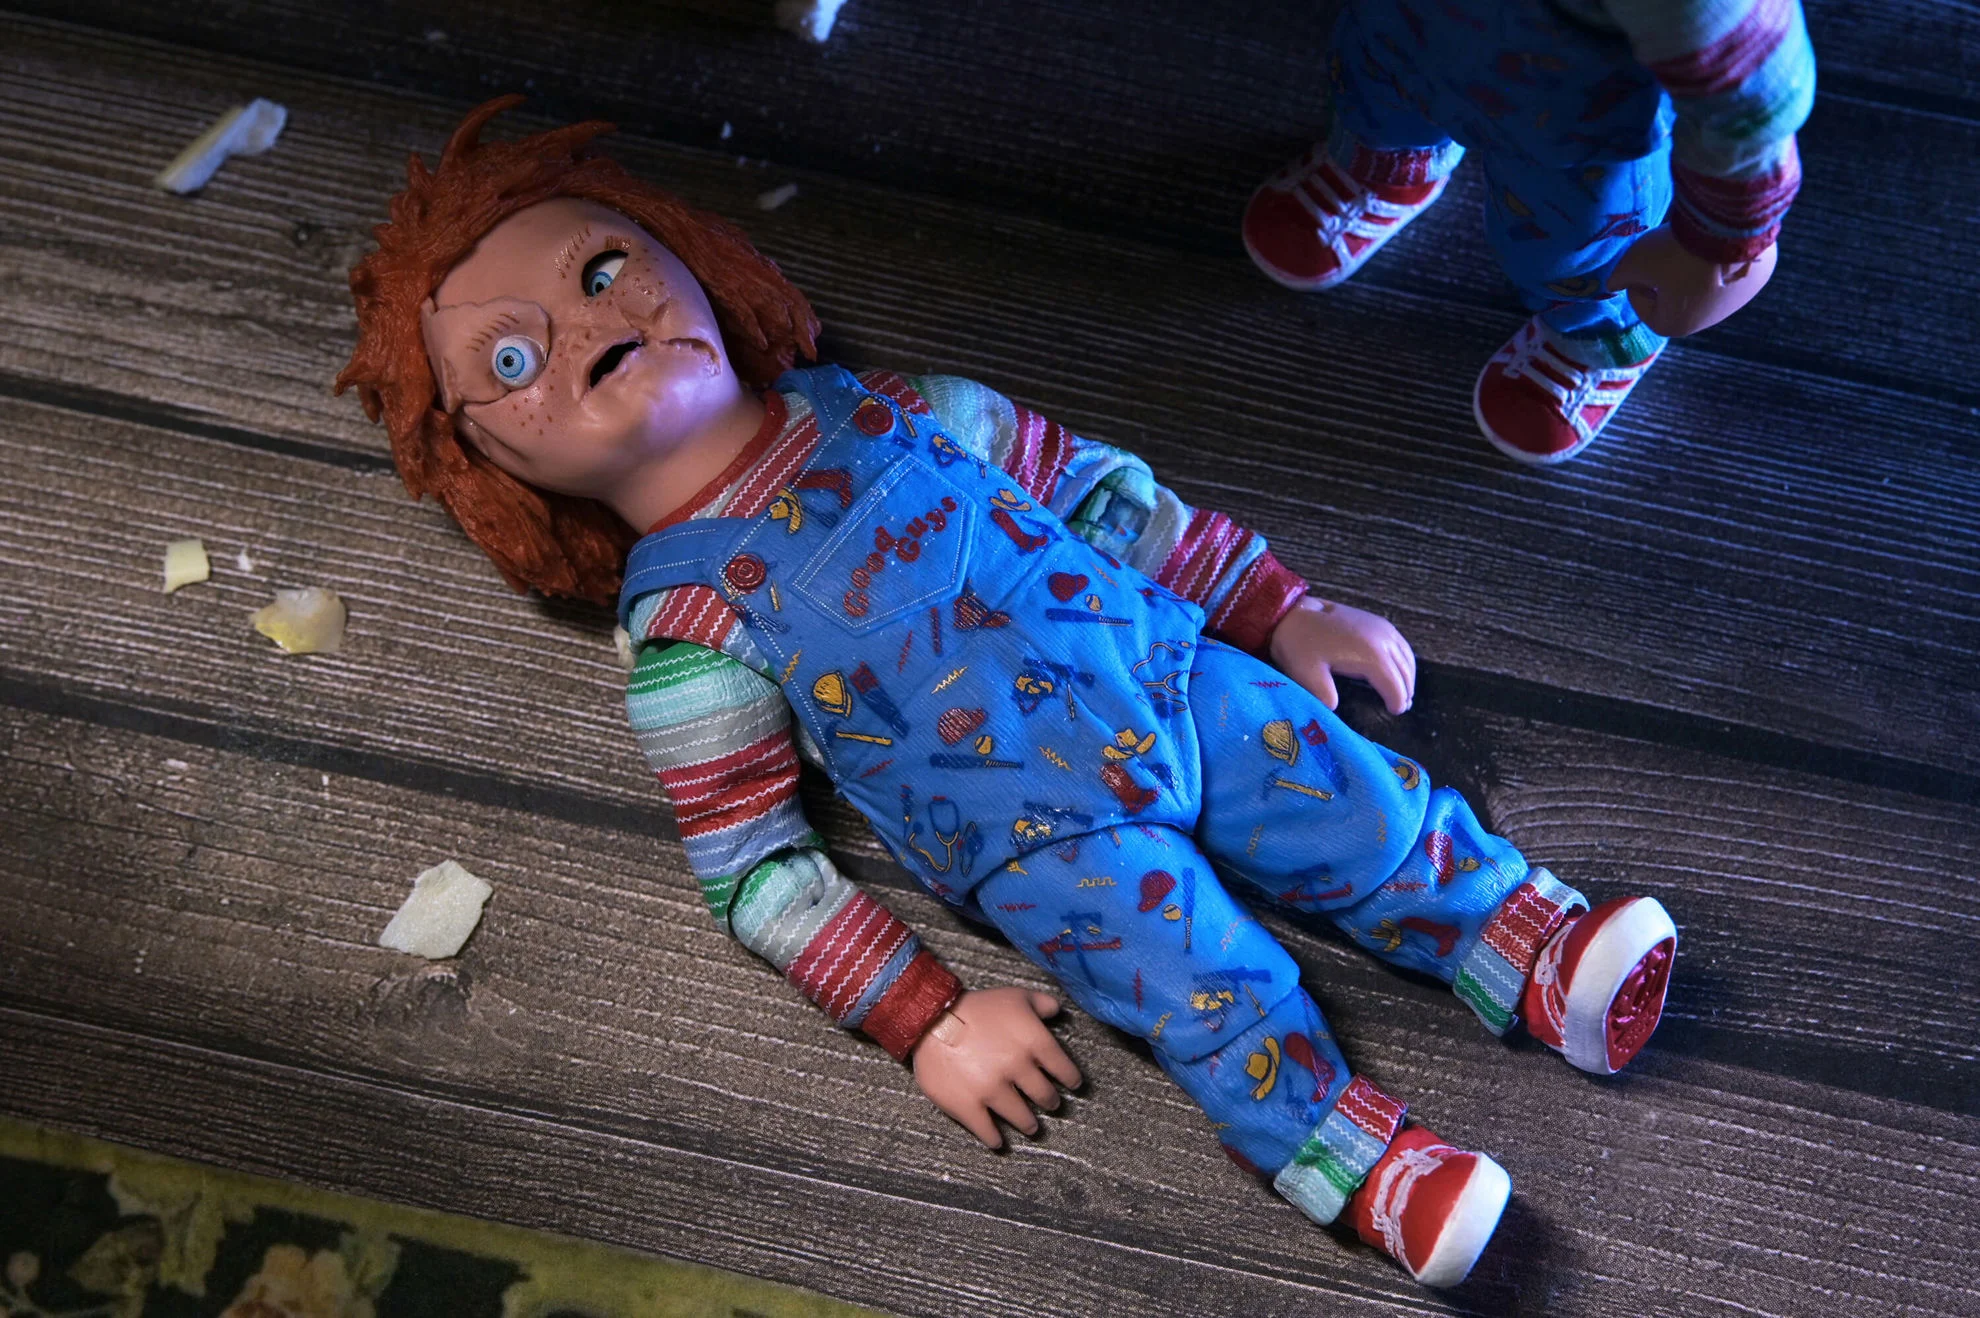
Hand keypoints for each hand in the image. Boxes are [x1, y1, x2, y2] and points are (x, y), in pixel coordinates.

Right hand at [912, 987, 1082, 1148]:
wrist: (931, 1018)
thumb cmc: (977, 1006)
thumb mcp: (1014, 996)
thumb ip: (1042, 1003)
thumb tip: (1058, 1012)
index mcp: (1034, 1042)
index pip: (1064, 1069)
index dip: (1071, 1079)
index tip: (1073, 1086)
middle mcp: (1018, 1069)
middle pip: (1045, 1096)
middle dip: (1050, 1102)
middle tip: (1050, 1104)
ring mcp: (993, 1090)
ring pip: (1022, 1118)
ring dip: (1029, 1124)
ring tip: (1031, 1126)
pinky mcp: (969, 1106)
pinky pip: (988, 1131)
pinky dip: (995, 1139)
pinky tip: (998, 1141)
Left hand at [1268, 595, 1415, 714]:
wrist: (1293, 611)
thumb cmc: (1299, 644)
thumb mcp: (1306, 674)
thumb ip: (1324, 695)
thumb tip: (1336, 709)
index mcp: (1369, 654)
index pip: (1394, 684)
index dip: (1397, 701)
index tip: (1395, 713)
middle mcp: (1382, 638)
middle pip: (1404, 670)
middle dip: (1405, 690)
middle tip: (1401, 708)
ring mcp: (1382, 627)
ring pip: (1406, 656)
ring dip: (1407, 675)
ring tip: (1403, 693)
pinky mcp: (1377, 621)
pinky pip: (1400, 643)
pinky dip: (1404, 659)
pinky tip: (1398, 670)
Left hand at [1607, 226, 1776, 337]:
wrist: (1728, 228)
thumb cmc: (1674, 251)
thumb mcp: (1633, 261)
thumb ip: (1619, 276)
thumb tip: (1614, 284)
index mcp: (1674, 325)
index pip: (1644, 307)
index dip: (1636, 284)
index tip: (1640, 266)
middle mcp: (1708, 321)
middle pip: (1677, 298)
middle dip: (1666, 277)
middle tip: (1665, 252)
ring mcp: (1737, 302)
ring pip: (1707, 285)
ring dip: (1695, 269)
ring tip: (1692, 245)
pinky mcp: (1758, 281)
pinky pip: (1733, 271)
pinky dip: (1723, 260)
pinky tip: (1718, 242)